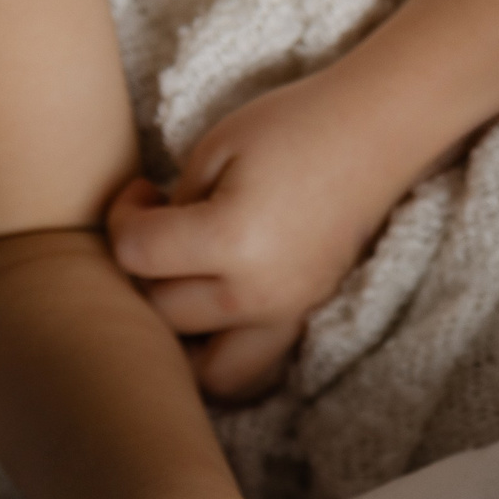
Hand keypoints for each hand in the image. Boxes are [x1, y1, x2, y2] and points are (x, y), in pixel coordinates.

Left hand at [108, 66, 436, 400]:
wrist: (376, 134)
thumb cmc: (294, 126)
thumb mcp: (213, 150)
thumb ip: (172, 211)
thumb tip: (154, 248)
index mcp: (232, 240)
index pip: (137, 256)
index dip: (122, 218)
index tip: (143, 191)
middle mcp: (260, 293)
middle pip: (163, 314)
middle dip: (145, 273)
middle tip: (158, 230)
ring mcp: (288, 314)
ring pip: (208, 372)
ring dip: (182, 340)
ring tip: (179, 290)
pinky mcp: (304, 319)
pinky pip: (251, 366)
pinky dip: (222, 351)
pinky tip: (212, 309)